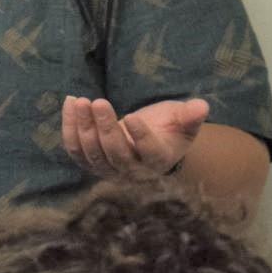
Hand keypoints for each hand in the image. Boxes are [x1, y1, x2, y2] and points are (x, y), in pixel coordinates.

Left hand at [61, 96, 208, 179]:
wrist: (148, 142)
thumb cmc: (168, 128)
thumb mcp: (182, 121)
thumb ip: (190, 116)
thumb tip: (202, 106)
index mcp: (159, 160)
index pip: (149, 153)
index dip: (141, 137)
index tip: (132, 117)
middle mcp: (132, 171)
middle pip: (116, 153)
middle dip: (105, 127)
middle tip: (98, 102)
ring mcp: (108, 170)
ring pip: (92, 153)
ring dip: (84, 126)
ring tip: (81, 101)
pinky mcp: (90, 163)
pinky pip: (75, 150)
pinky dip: (69, 128)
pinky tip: (70, 103)